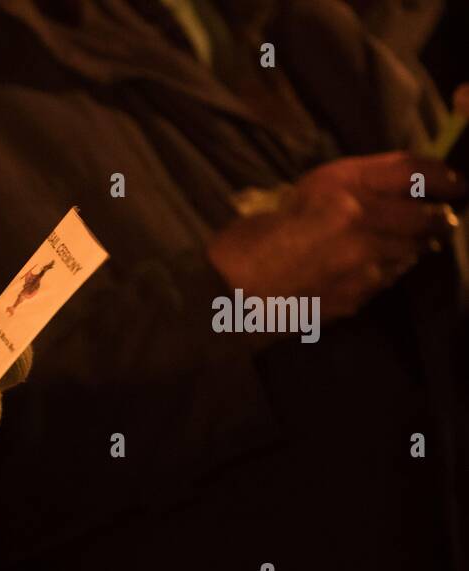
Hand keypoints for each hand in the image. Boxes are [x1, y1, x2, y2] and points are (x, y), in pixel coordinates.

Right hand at [208, 151, 463, 319]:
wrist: (230, 294)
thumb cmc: (252, 239)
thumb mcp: (299, 194)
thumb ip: (350, 187)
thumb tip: (399, 188)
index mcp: (340, 187)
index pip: (413, 171)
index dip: (443, 174)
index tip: (455, 181)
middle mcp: (359, 220)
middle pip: (427, 216)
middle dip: (438, 217)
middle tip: (441, 217)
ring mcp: (362, 262)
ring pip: (413, 251)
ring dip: (413, 247)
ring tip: (400, 245)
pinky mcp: (359, 293)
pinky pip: (389, 278)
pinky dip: (387, 271)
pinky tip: (368, 270)